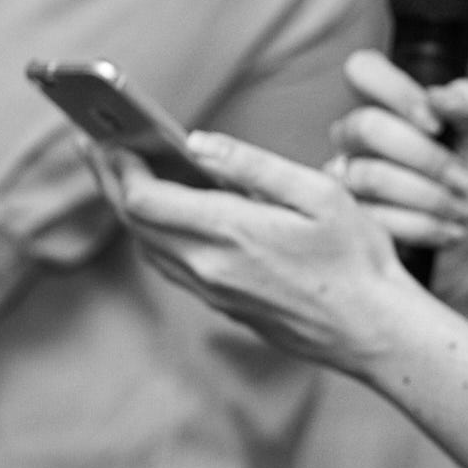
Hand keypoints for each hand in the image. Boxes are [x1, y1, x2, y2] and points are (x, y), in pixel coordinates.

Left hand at [104, 130, 416, 375]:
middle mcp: (210, 267)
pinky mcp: (223, 306)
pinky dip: (153, 233)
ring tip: (122, 171)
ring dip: (129, 208)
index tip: (106, 136)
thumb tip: (197, 142)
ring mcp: (214, 292)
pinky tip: (164, 213)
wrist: (373, 331)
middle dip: (110, 180)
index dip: (117, 167)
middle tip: (94, 143)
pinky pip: (170, 266)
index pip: (144, 199)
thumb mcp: (319, 193)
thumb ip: (253, 165)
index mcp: (231, 232)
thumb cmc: (357, 258)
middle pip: (136, 222)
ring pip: (148, 247)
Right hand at [330, 50, 467, 251]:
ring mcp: (346, 177)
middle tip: (463, 179)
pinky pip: (375, 217)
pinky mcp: (348, 219)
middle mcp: (358, 135)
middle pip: (366, 127)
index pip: (364, 69)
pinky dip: (424, 225)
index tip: (436, 124)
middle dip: (426, 158)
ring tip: (461, 209)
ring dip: (430, 197)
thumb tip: (440, 96)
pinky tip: (447, 230)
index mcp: (390, 103)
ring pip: (370, 175)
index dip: (396, 93)